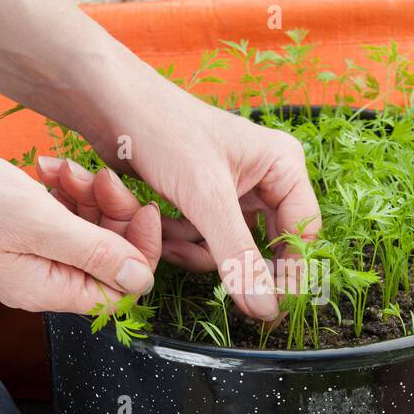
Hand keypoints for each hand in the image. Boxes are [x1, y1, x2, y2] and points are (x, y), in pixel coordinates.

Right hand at [0, 134, 158, 312]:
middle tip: (101, 179)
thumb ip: (95, 254)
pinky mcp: (22, 230)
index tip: (143, 209)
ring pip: (86, 230)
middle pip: (107, 257)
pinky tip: (48, 168)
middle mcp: (41, 278)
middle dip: (113, 214)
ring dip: (87, 195)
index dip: (139, 251)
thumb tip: (141, 282)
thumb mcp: (40, 224)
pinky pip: (61, 215)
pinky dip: (63, 190)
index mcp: (46, 289)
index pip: (118, 288)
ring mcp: (31, 254)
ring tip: (65, 168)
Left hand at [91, 85, 322, 320]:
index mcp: (283, 165)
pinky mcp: (205, 198)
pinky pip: (207, 236)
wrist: (111, 106)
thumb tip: (265, 308)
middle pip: (268, 243)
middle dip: (233, 260)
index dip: (288, 271)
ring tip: (170, 240)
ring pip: (233, 245)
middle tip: (217, 282)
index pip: (302, 233)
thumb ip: (238, 256)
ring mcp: (235, 188)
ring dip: (201, 251)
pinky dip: (185, 241)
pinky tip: (161, 232)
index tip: (267, 307)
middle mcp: (266, 176)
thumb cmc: (165, 133)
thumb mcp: (206, 199)